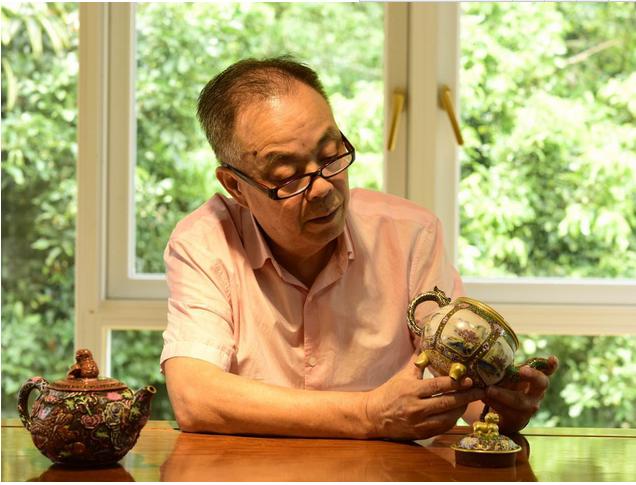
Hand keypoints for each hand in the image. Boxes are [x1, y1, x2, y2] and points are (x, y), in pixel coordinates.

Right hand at [364, 354, 484, 439]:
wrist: (374, 415)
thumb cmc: (390, 391)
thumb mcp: (403, 375)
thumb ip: (418, 361)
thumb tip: (427, 341)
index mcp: (412, 390)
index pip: (437, 386)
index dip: (455, 383)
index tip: (469, 379)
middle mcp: (416, 407)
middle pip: (446, 402)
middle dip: (465, 396)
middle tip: (480, 391)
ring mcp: (419, 423)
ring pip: (447, 417)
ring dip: (461, 409)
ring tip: (471, 400)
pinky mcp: (421, 433)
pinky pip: (442, 428)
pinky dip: (453, 419)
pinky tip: (458, 411)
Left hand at [483, 355, 558, 432]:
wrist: (504, 416)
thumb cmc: (506, 388)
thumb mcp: (507, 376)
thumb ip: (504, 366)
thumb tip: (487, 348)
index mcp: (535, 378)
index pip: (547, 370)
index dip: (551, 365)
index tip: (552, 358)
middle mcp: (537, 392)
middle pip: (541, 383)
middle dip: (532, 376)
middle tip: (522, 370)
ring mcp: (529, 407)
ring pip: (519, 400)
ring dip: (502, 394)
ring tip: (488, 389)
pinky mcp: (518, 419)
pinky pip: (506, 411)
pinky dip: (493, 403)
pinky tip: (483, 397)